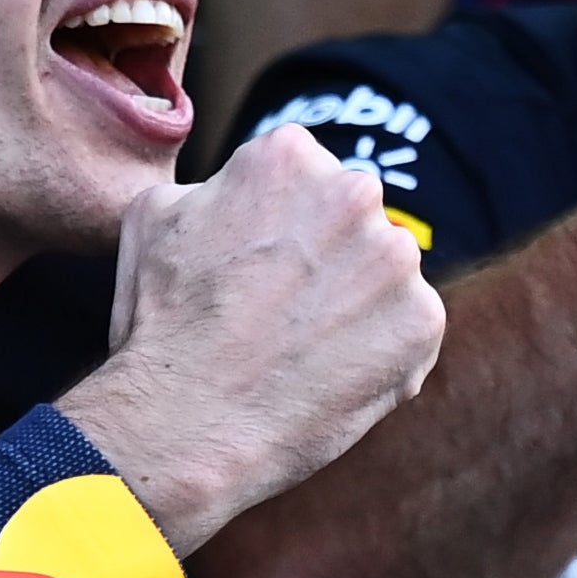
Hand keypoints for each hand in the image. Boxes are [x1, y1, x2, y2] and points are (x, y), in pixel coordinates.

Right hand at [60, 125, 444, 556]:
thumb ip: (214, 185)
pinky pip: (406, 331)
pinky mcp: (422, 321)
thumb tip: (238, 191)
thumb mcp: (154, 214)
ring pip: (383, 274)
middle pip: (351, 218)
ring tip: (299, 349)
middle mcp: (353, 191)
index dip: (277, 227)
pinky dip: (377, 355)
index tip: (255, 267)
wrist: (189, 422)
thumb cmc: (161, 320)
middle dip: (325, 256)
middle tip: (278, 310)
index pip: (303, 178)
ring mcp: (395, 258)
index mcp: (288, 155)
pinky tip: (326, 377)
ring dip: (356, 303)